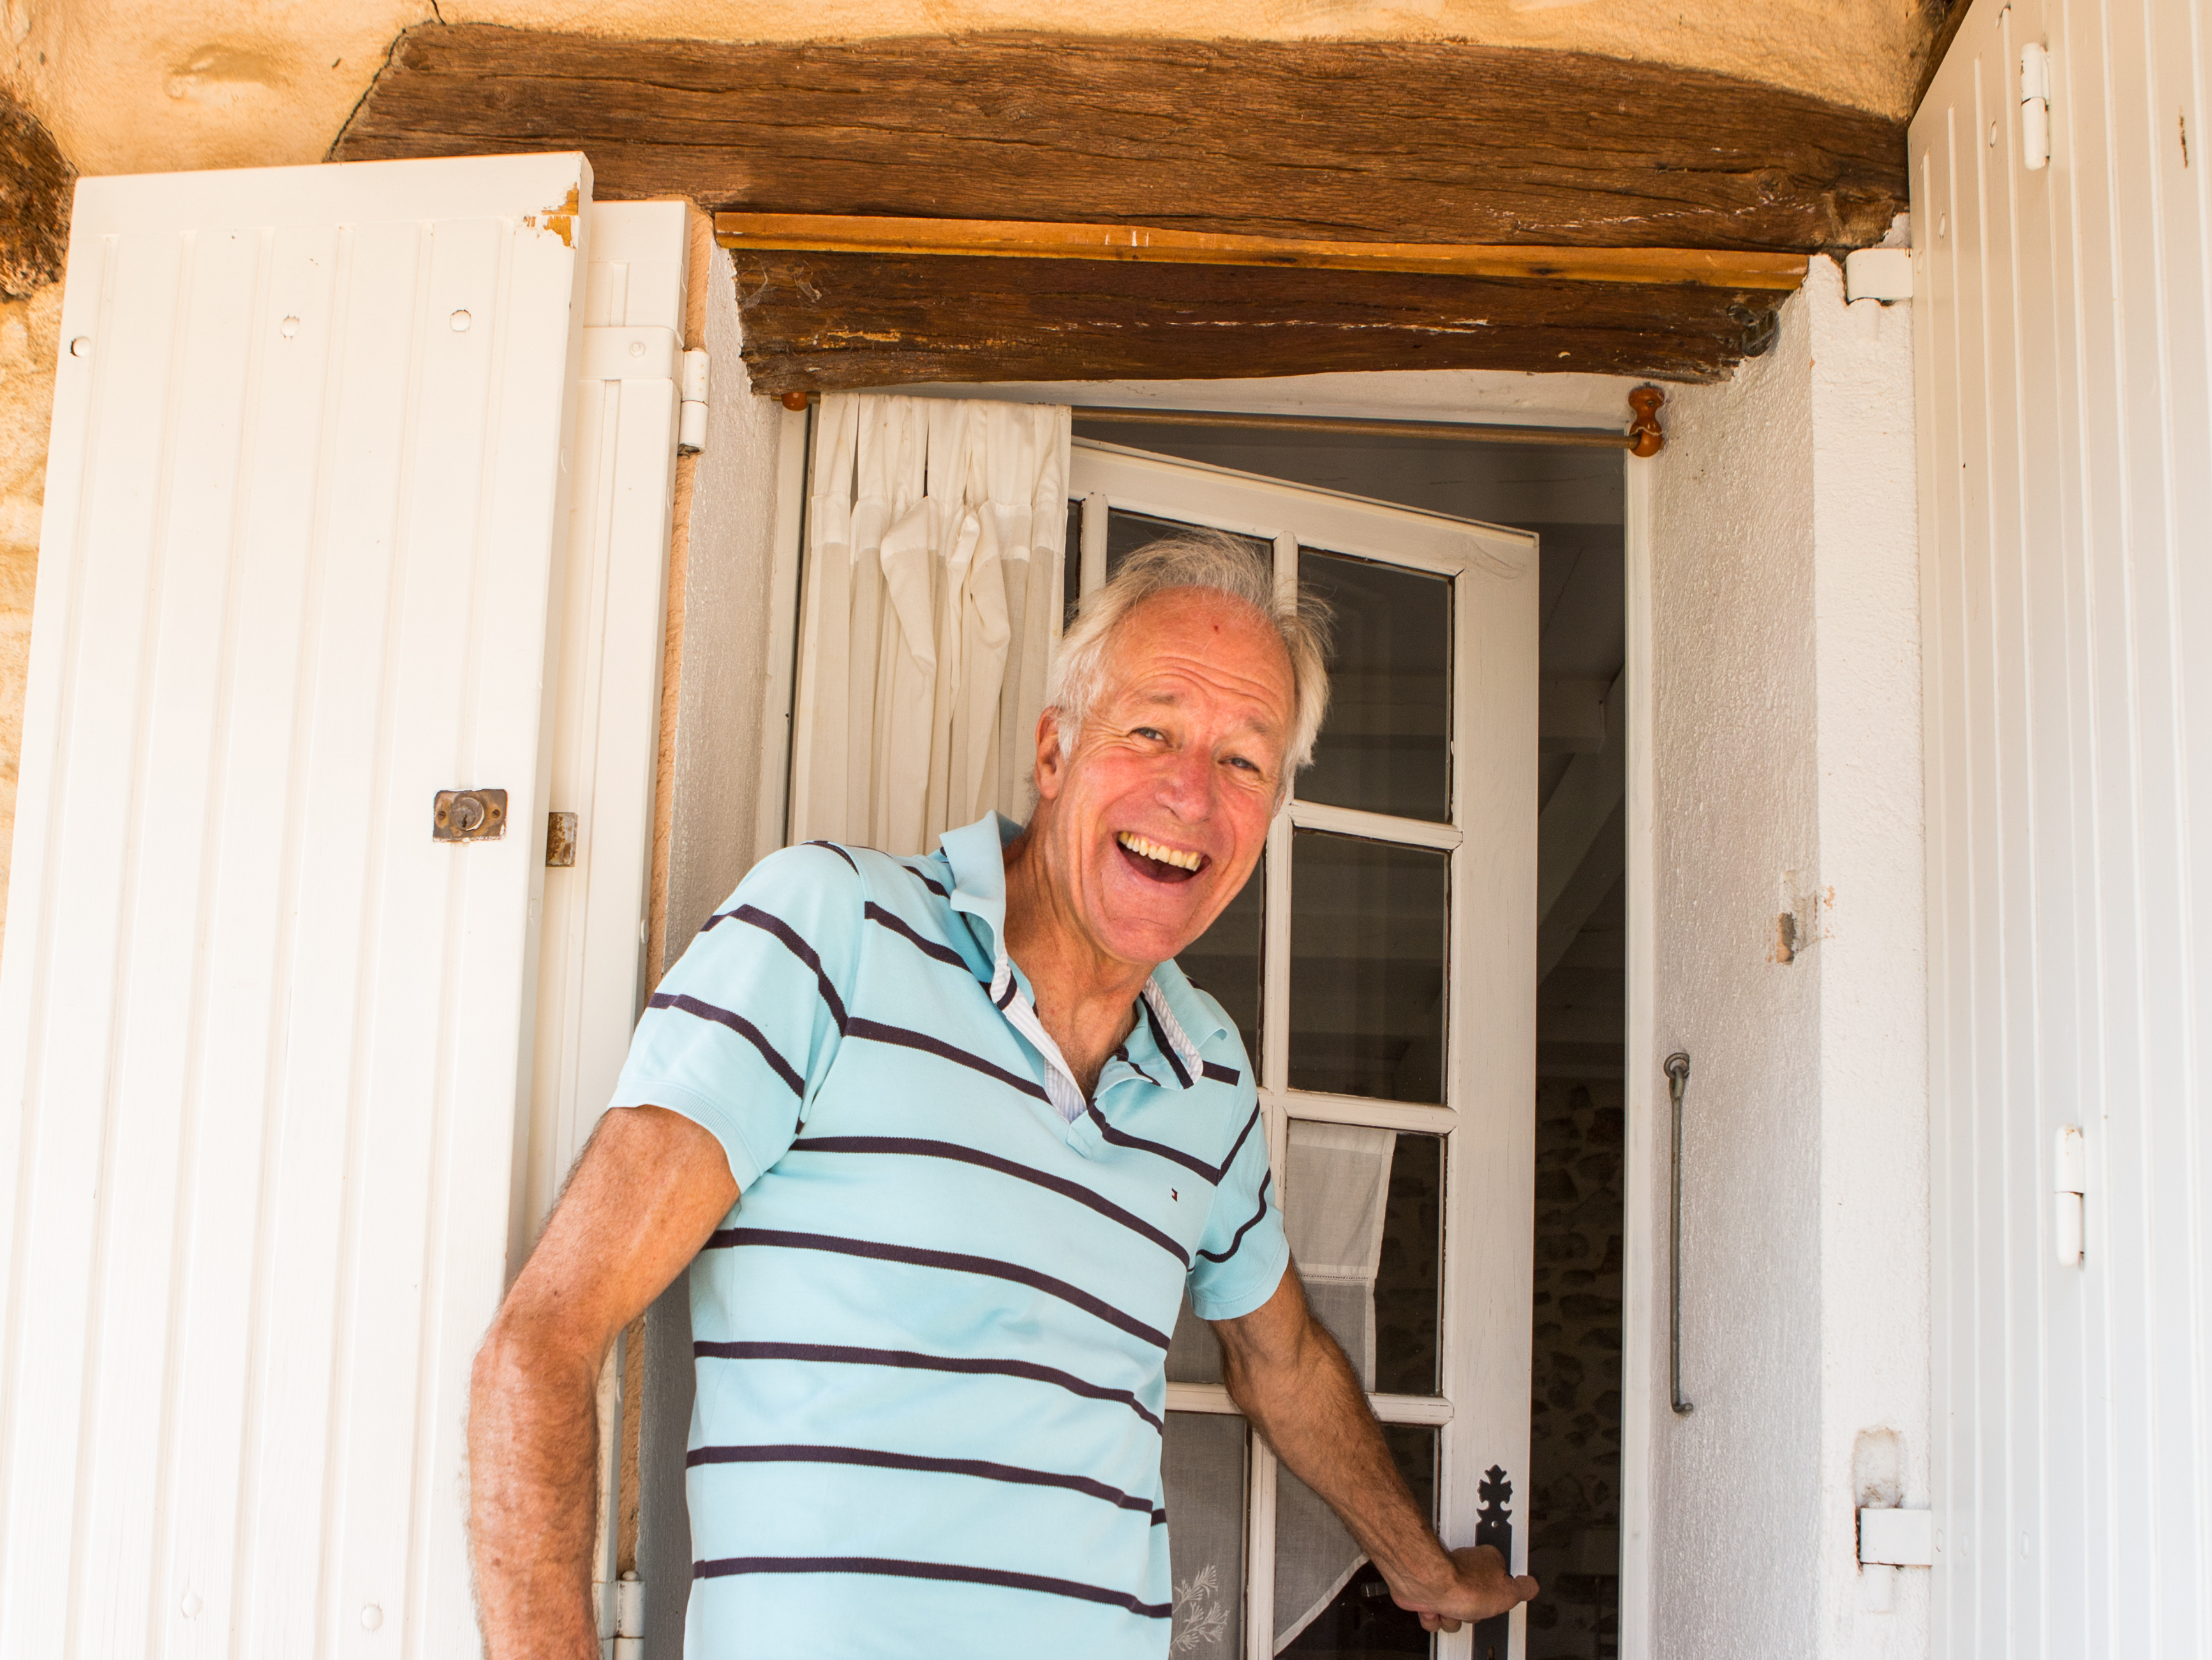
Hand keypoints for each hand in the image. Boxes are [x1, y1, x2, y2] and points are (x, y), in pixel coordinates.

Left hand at [1391, 1544, 1539, 1632]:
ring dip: (1453, 1618)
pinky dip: (1435, 1618)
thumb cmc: (1462, 1584)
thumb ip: (1524, 1588)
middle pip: (1477, 1603)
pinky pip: (1435, 1616)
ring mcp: (1445, 1580)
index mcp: (1488, 1562)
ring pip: (1455, 1613)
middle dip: (1473, 1613)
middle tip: (1472, 1608)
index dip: (1499, 1600)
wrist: (1429, 1584)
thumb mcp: (1509, 1591)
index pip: (1501, 1585)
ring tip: (1452, 1608)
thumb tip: (1531, 1585)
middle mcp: (1465, 1568)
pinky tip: (1437, 1609)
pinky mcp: (1428, 1591)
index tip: (1496, 1602)